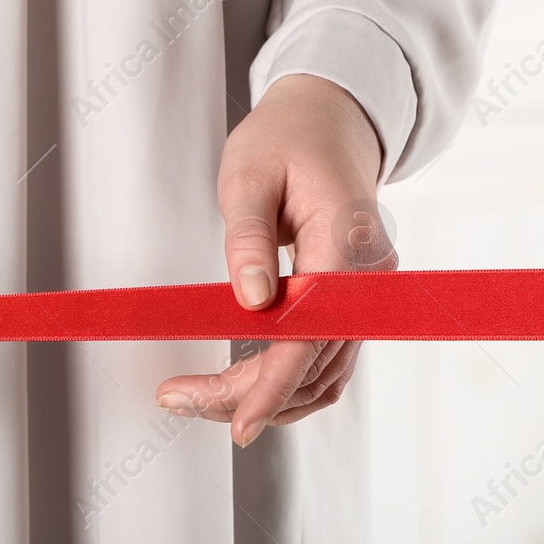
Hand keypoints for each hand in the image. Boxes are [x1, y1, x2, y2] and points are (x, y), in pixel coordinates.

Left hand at [155, 74, 393, 445]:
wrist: (326, 122)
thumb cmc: (284, 140)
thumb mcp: (248, 174)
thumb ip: (248, 237)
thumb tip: (250, 300)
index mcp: (345, 243)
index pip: (312, 333)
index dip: (274, 383)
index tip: (236, 421)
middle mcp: (367, 280)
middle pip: (313, 364)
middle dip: (247, 394)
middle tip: (176, 398)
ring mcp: (364, 296)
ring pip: (320, 373)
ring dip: (262, 396)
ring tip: (192, 396)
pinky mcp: (349, 304)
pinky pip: (321, 358)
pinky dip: (281, 380)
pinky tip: (234, 384)